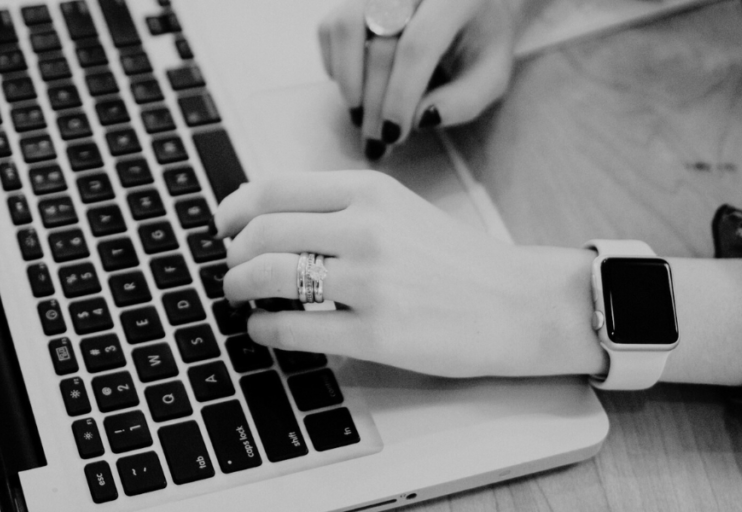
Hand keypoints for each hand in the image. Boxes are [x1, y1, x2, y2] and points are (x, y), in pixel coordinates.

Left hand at [213, 171, 603, 377]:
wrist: (518, 303)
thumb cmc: (456, 260)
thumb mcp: (400, 210)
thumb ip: (341, 208)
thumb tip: (268, 220)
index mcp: (370, 192)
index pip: (274, 188)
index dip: (234, 208)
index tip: (223, 225)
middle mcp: (367, 229)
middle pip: (262, 232)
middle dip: (232, 254)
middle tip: (230, 268)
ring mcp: (370, 282)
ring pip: (268, 277)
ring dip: (238, 288)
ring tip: (240, 297)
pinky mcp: (376, 334)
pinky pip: (292, 329)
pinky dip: (262, 329)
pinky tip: (263, 330)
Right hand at [318, 0, 525, 158]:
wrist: (470, 6)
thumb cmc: (481, 41)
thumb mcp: (490, 75)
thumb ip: (464, 100)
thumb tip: (421, 119)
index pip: (418, 45)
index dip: (401, 94)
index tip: (394, 134)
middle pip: (380, 46)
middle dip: (374, 104)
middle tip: (376, 142)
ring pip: (345, 27)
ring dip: (347, 81)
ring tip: (359, 116)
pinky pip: (330, 29)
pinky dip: (336, 65)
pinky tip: (356, 89)